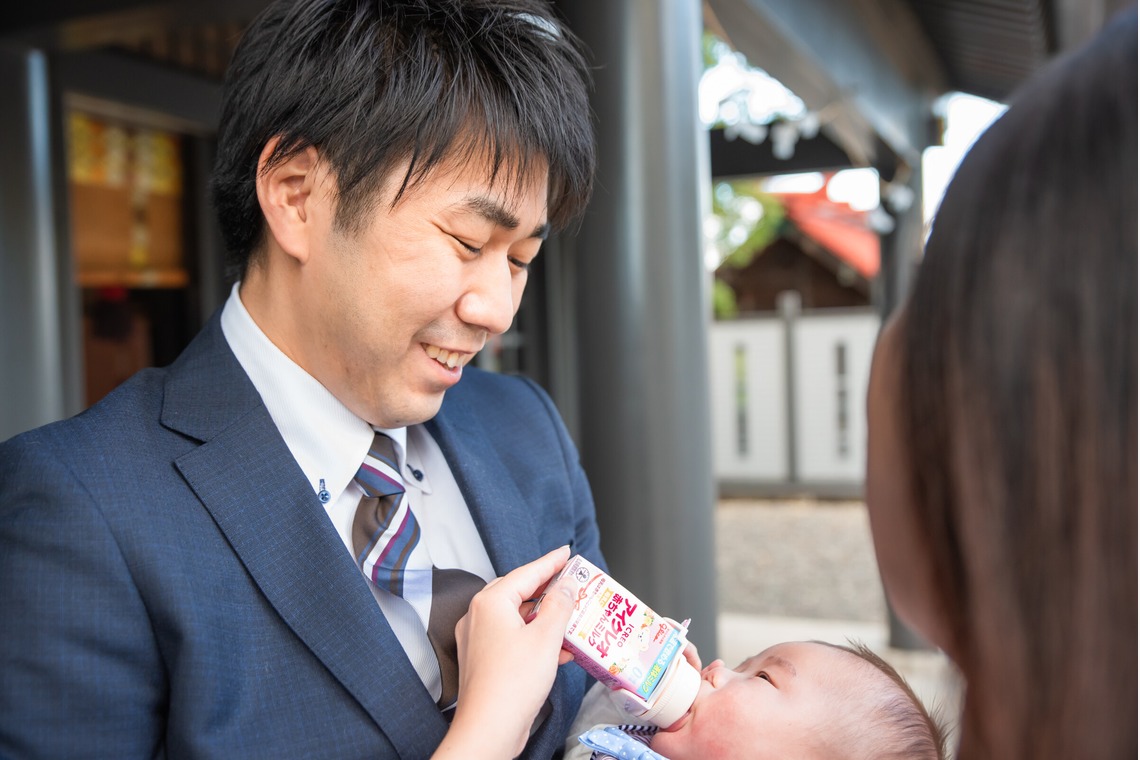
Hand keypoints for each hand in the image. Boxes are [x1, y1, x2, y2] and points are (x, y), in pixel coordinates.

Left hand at [432, 546, 577, 759]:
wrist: (489, 729)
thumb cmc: (511, 685)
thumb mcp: (546, 638)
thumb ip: (559, 606)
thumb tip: (565, 587)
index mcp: (490, 603)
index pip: (526, 573)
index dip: (550, 563)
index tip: (566, 554)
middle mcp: (478, 617)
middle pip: (518, 592)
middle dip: (547, 589)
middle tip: (570, 582)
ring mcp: (478, 639)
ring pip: (516, 617)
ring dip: (544, 618)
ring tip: (570, 618)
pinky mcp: (483, 660)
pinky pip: (512, 638)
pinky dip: (534, 638)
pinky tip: (558, 649)